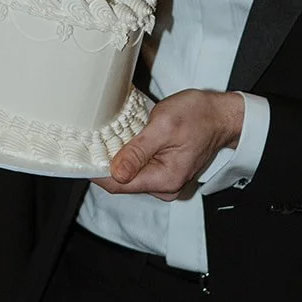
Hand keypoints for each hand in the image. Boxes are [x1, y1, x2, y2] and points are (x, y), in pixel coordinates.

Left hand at [92, 89, 243, 200]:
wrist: (221, 115)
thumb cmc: (198, 115)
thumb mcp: (164, 126)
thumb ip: (138, 151)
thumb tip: (115, 172)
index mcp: (165, 179)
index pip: (118, 185)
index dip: (96, 172)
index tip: (80, 157)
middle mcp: (165, 187)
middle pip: (122, 182)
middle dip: (106, 163)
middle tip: (92, 140)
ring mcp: (166, 181)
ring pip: (130, 175)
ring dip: (117, 158)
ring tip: (109, 137)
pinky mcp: (165, 171)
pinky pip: (140, 169)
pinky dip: (129, 156)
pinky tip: (126, 140)